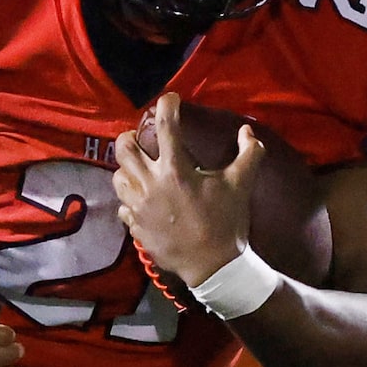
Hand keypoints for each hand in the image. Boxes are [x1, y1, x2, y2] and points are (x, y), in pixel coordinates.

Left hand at [112, 93, 258, 287]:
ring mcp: (139, 207)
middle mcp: (150, 185)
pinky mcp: (136, 227)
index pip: (164, 126)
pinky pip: (123, 206)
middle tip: (142, 139)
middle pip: (123, 148)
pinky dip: (130, 200)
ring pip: (118, 177)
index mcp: (176, 170)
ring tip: (141, 170)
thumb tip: (247, 130)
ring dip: (127, 169)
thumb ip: (249, 153)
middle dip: (130, 137)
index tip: (171, 99)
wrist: (214, 267)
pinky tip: (143, 201)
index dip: (166, 105)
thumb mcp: (241, 185)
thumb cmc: (227, 223)